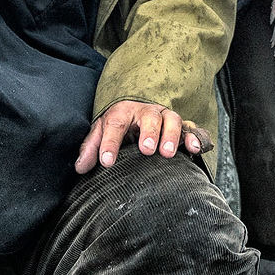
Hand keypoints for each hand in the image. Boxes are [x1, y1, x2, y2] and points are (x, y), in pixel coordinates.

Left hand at [77, 100, 204, 173]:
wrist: (136, 107)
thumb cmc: (118, 124)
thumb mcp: (101, 131)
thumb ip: (91, 148)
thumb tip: (81, 168)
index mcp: (122, 112)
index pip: (114, 125)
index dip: (110, 143)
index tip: (107, 161)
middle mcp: (145, 112)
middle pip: (149, 118)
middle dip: (149, 133)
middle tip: (147, 150)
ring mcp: (164, 118)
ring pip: (172, 120)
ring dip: (171, 136)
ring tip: (167, 153)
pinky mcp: (180, 126)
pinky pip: (189, 129)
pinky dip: (193, 138)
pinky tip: (194, 150)